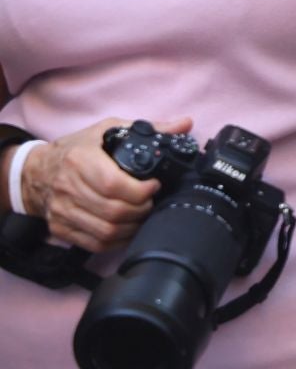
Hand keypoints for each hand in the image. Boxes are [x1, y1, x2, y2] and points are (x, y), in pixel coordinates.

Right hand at [18, 116, 191, 251]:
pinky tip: (128, 229)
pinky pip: (94, 243)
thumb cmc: (78, 149)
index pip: (113, 184)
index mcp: (80, 160)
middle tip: (152, 202)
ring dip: (132, 227)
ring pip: (105, 230)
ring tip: (143, 215)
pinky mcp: (60, 228)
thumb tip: (185, 124)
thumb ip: (149, 128)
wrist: (37, 171)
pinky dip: (117, 241)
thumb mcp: (109, 130)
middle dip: (141, 210)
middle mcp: (68, 187)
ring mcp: (62, 211)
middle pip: (112, 211)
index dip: (140, 190)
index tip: (154, 186)